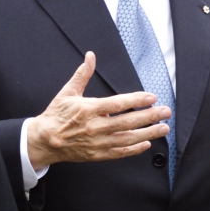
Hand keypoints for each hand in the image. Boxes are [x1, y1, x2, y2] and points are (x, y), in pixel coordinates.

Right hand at [27, 52, 169, 168]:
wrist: (44, 140)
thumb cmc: (56, 115)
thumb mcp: (68, 92)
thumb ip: (82, 74)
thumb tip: (90, 56)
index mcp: (88, 109)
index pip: (117, 104)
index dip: (136, 100)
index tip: (151, 97)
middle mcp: (95, 127)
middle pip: (128, 122)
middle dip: (150, 117)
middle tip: (166, 112)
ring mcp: (97, 143)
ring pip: (127, 139)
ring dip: (148, 133)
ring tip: (163, 128)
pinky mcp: (97, 155)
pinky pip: (119, 153)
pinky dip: (134, 149)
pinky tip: (147, 144)